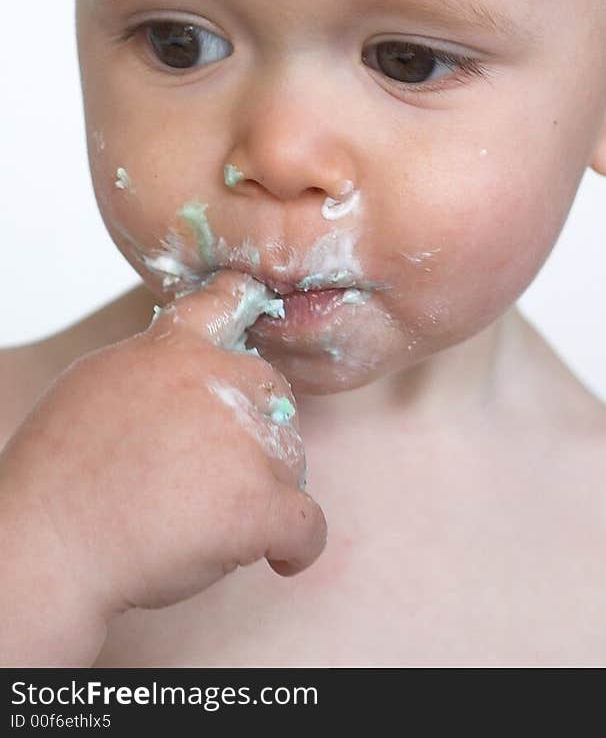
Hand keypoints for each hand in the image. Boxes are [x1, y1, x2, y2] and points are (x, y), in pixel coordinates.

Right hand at [0, 271, 325, 661]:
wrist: (45, 542)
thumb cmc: (55, 477)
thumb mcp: (95, 387)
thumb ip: (151, 371)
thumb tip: (183, 374)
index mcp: (172, 350)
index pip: (226, 299)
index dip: (249, 307)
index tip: (266, 313)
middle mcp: (215, 381)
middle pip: (273, 393)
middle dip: (259, 431)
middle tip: (220, 473)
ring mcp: (241, 441)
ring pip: (289, 462)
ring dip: (266, 491)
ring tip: (213, 522)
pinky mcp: (255, 503)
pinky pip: (306, 524)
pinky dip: (298, 546)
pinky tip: (280, 559)